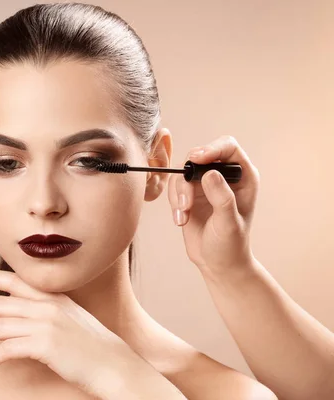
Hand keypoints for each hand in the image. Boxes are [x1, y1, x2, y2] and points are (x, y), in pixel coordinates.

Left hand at [0, 261, 139, 398]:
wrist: (117, 366)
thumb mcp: (73, 321)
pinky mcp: (45, 344)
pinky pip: (8, 349)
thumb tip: (23, 320)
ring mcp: (46, 323)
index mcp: (53, 297)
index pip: (14, 280)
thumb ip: (49, 314)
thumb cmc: (95, 348)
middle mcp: (47, 306)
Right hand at [167, 135, 260, 272]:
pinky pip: (175, 188)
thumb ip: (222, 197)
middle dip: (188, 177)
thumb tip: (209, 173)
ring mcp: (205, 186)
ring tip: (183, 214)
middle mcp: (224, 177)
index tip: (196, 159)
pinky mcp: (190, 195)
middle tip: (186, 199)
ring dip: (179, 193)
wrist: (217, 264)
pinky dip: (174, 203)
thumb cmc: (230, 245)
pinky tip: (181, 220)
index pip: (228, 147)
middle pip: (199, 156)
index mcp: (243, 177)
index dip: (212, 148)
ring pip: (183, 172)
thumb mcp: (228, 222)